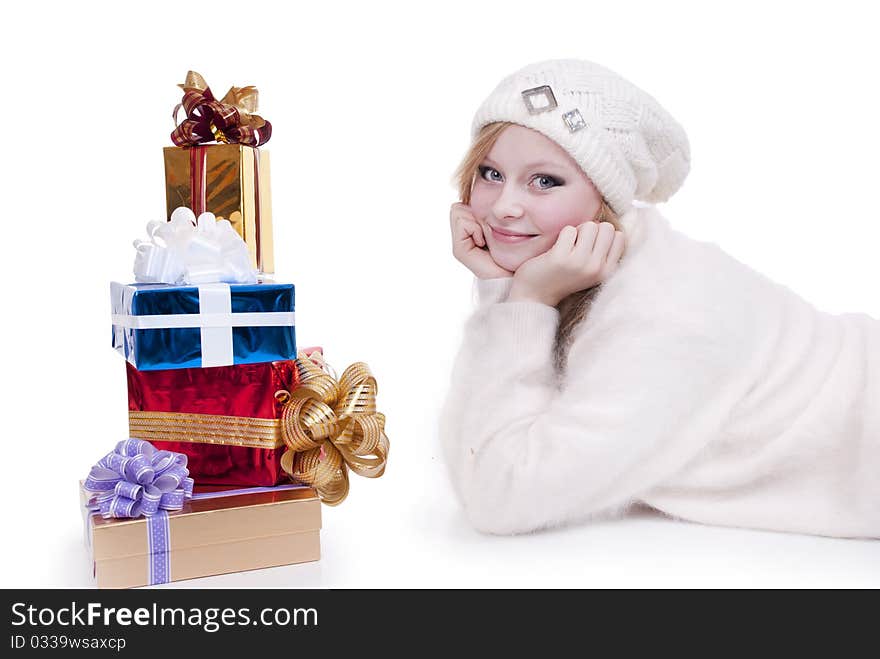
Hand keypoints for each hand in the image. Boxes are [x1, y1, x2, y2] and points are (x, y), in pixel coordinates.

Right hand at [449, 203, 513, 278]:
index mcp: (472, 230)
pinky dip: (475, 229)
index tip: (491, 226)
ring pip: (457, 211)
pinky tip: (483, 243)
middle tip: (487, 232)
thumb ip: (490, 213)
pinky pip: (463, 222)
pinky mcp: (459, 250)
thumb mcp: (502, 226)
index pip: (463, 204)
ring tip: (486, 238)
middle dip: (475, 214)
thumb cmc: (512, 252)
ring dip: (476, 221)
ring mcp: (459, 244)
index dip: (477, 209)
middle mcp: (462, 237)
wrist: (512, 273)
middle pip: (458, 207)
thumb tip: (483, 195)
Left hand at [509, 221, 625, 305]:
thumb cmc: (563, 277)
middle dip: (591, 231)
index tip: (590, 246)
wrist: (535, 296)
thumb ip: (603, 251)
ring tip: (567, 247)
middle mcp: (597, 268)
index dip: (603, 235)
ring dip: (577, 231)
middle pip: (606, 227)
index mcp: (607, 271)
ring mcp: (579, 263)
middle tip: (577, 245)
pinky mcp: (561, 257)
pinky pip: (569, 229)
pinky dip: (562, 235)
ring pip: (590, 226)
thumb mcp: (591, 269)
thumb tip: (608, 225)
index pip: (620, 236)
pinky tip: (556, 250)